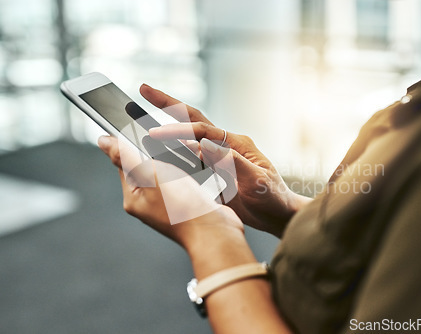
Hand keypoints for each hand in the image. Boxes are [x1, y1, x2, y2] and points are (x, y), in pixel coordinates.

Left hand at [97, 135, 243, 251]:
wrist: (215, 230)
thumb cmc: (182, 206)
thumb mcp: (150, 174)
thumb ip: (126, 156)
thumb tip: (103, 141)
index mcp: (134, 198)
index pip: (124, 163)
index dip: (134, 145)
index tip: (147, 135)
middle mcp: (149, 202)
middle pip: (149, 165)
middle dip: (161, 153)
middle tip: (172, 152)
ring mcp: (169, 204)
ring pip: (170, 170)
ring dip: (179, 160)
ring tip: (188, 162)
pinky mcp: (188, 202)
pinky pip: (187, 178)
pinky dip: (193, 170)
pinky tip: (200, 169)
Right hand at [141, 84, 310, 236]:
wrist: (279, 215)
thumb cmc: (273, 197)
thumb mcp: (256, 180)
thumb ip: (232, 162)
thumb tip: (204, 145)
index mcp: (236, 143)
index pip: (202, 130)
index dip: (178, 129)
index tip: (155, 132)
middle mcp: (224, 146)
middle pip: (192, 120)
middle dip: (168, 104)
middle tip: (145, 90)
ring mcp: (217, 158)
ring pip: (187, 138)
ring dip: (166, 127)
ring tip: (142, 119)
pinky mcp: (213, 172)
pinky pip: (188, 159)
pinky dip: (171, 152)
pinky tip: (156, 151)